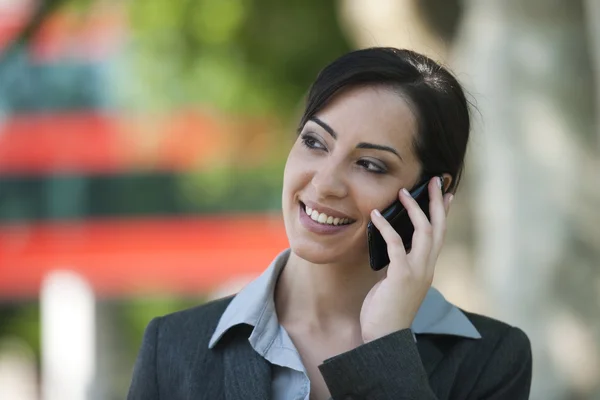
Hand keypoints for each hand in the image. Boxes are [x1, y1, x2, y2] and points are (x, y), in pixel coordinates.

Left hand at [360, 177, 452, 342]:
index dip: (443, 213)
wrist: (385, 338)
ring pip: (424, 232)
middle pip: (438, 228)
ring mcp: (417, 271)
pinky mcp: (401, 274)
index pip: (439, 235)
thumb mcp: (396, 282)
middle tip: (434, 180)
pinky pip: (396, 244)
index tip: (446, 194)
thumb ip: (399, 265)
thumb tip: (393, 246)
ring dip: (415, 209)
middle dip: (437, 202)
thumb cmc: (387, 311)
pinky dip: (386, 226)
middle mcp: (427, 267)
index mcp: (427, 268)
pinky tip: (376, 215)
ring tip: (403, 192)